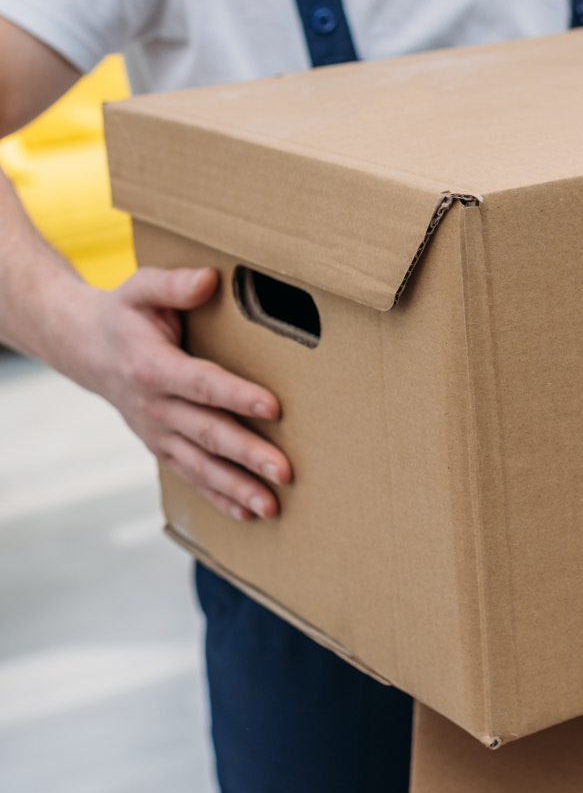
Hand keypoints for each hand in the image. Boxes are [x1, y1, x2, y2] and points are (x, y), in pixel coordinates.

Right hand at [53, 266, 291, 520]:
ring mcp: (158, 433)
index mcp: (152, 367)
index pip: (201, 384)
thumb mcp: (141, 288)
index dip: (236, 396)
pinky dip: (219, 498)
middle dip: (248, 455)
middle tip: (286, 471)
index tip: (274, 407)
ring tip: (273, 506)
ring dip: (237, 488)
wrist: (86, 349)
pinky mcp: (163, 447)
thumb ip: (174, 284)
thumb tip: (209, 279)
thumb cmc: (126, 315)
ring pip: (201, 466)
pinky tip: (249, 513)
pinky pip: (192, 477)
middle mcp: (154, 406)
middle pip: (207, 434)